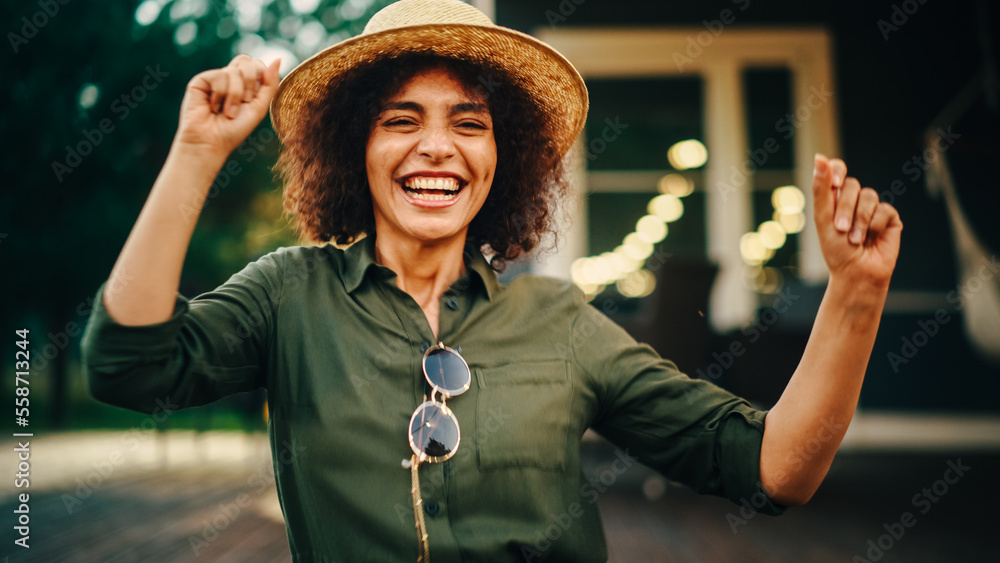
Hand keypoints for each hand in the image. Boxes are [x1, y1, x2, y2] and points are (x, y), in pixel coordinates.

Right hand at [173, 54, 280, 157]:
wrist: (211, 142)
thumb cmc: (235, 129)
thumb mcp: (259, 107)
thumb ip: (270, 84)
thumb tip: (278, 58)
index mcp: (244, 84)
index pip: (257, 65)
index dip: (260, 78)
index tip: (253, 99)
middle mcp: (229, 78)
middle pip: (246, 60)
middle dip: (250, 82)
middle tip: (244, 102)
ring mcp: (214, 78)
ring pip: (234, 71)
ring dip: (235, 96)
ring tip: (227, 112)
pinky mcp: (201, 80)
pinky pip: (219, 76)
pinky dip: (220, 95)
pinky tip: (213, 107)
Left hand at [812, 153, 902, 285]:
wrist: (857, 273)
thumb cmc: (836, 250)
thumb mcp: (823, 219)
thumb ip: (822, 189)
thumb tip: (820, 157)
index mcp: (834, 198)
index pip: (836, 170)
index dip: (836, 171)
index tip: (835, 183)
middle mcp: (853, 200)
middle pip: (852, 185)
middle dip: (845, 208)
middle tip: (841, 230)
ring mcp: (872, 207)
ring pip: (869, 196)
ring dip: (859, 220)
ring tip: (855, 240)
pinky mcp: (889, 217)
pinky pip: (884, 209)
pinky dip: (875, 225)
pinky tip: (872, 238)